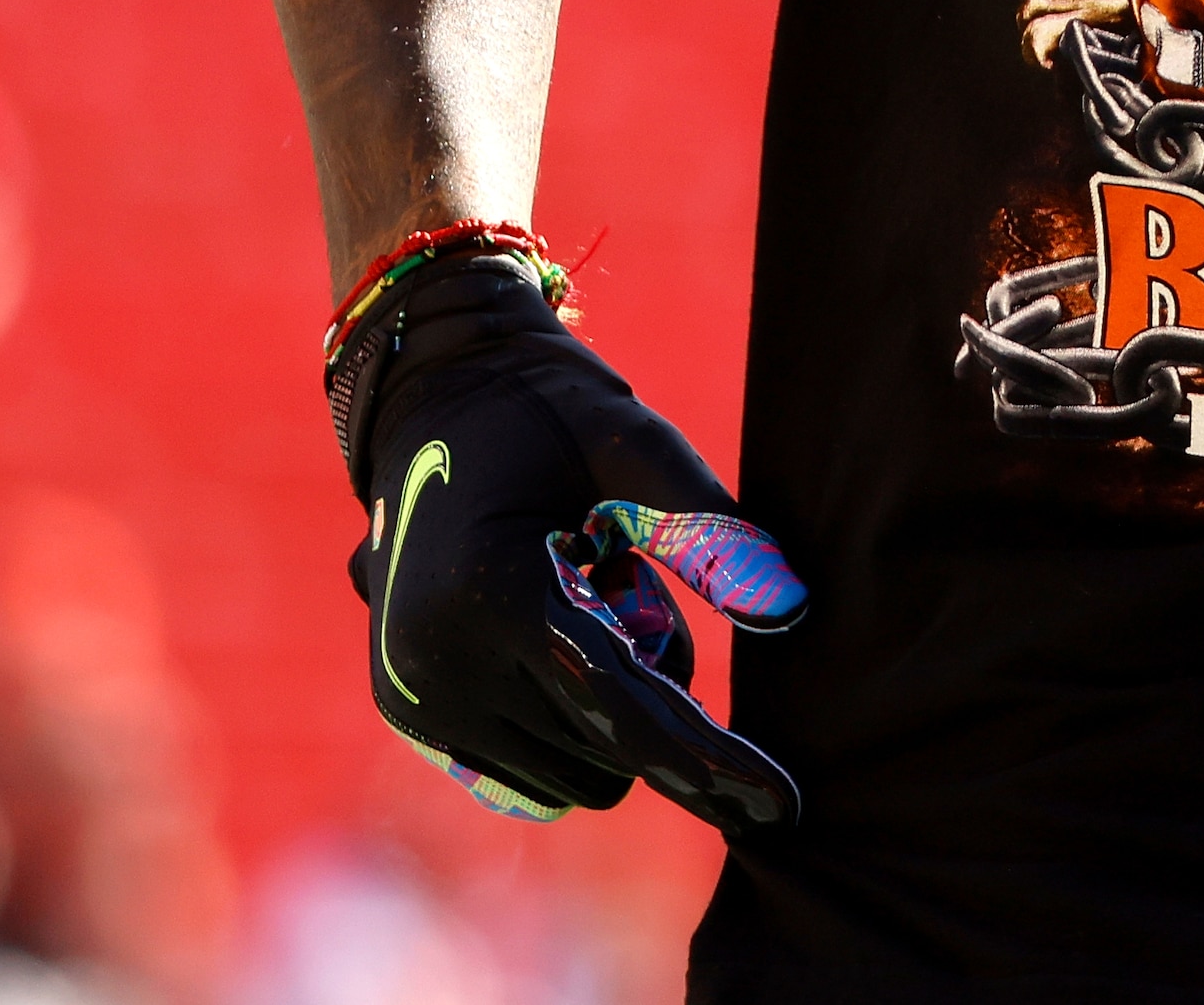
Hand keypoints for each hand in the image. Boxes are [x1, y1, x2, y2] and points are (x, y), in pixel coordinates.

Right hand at [338, 259, 808, 828]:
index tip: (783, 804)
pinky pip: (529, 771)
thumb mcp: (636, 444)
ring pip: (574, 774)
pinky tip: (552, 632)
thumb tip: (796, 610)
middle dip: (657, 693)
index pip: (625, 710)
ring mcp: (414, 698)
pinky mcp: (408, 713)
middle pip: (608, 752)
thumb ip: (713, 530)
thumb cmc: (548, 411)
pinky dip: (571, 725)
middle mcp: (438, 664)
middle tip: (626, 584)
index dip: (711, 761)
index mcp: (493, 595)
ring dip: (612, 712)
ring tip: (581, 600)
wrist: (432, 399)